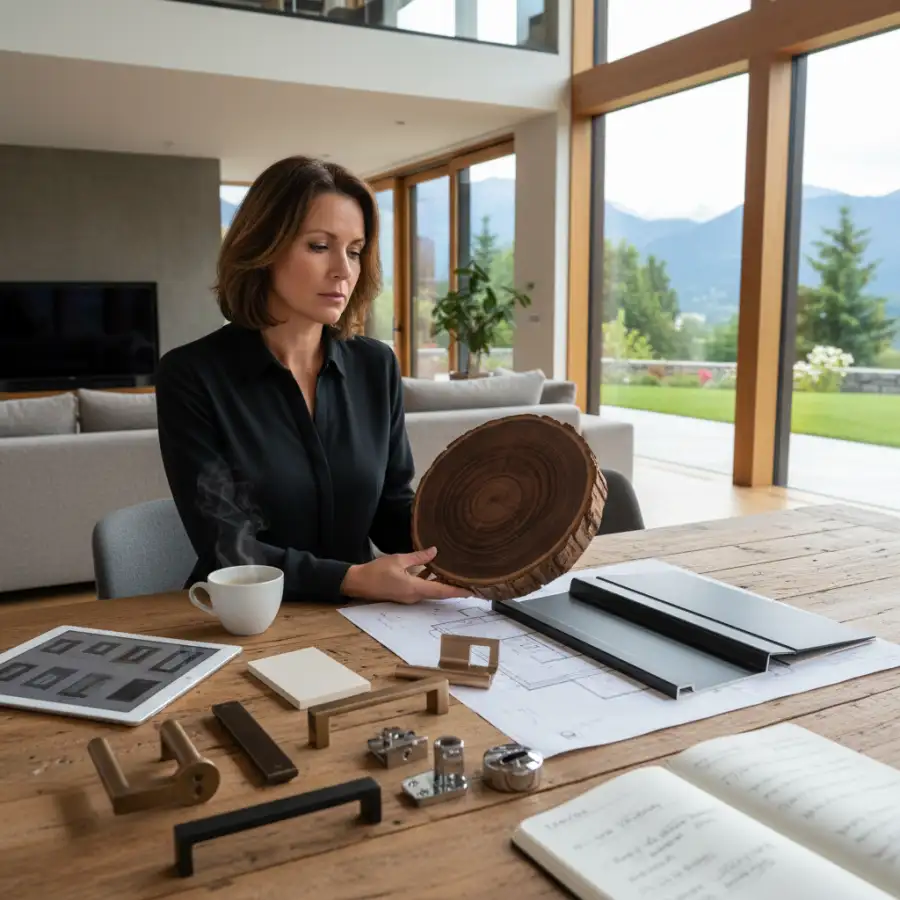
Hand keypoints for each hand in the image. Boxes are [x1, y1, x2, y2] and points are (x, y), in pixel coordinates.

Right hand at [341, 546, 470, 603]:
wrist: (358, 583)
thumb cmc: (376, 571)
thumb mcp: (398, 559)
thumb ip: (418, 557)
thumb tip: (435, 551)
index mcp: (415, 588)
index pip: (442, 591)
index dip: (458, 591)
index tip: (473, 591)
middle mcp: (415, 596)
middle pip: (440, 592)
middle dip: (455, 588)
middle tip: (471, 582)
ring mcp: (410, 596)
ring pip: (432, 591)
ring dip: (444, 584)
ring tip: (457, 574)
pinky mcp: (406, 593)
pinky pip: (424, 589)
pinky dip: (432, 582)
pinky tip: (436, 571)